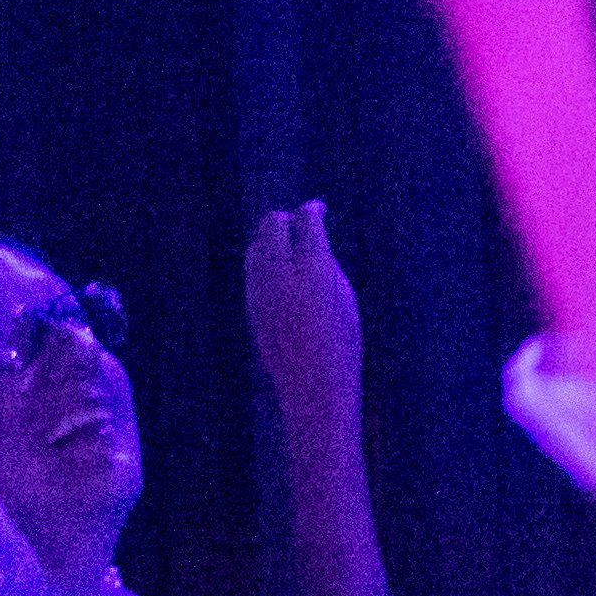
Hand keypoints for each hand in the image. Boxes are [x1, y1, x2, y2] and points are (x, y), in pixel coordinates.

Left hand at [248, 202, 366, 427]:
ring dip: (270, 237)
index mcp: (314, 270)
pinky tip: (278, 266)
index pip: (306, 222)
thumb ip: (326, 263)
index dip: (313, 209)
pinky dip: (263, 259)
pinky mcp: (250, 306)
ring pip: (256, 246)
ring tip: (288, 242)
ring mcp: (260, 290)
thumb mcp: (345, 297)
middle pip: (271, 226)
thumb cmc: (343, 343)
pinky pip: (252, 269)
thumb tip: (312, 238)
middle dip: (285, 218)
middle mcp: (281, 274)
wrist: (314, 387)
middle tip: (300, 221)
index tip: (319, 208)